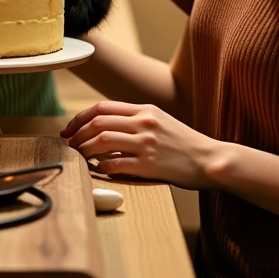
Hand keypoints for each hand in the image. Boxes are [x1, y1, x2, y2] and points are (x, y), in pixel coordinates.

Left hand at [60, 100, 223, 189]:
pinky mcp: (150, 165)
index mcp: (144, 110)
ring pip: (103, 139)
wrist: (210, 159)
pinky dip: (102, 166)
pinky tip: (98, 170)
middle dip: (77, 133)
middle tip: (69, 144)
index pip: (103, 107)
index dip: (81, 117)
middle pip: (99, 121)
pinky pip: (117, 163)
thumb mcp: (160, 122)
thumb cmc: (184, 143)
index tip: (70, 129)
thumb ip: (136, 120)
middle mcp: (144, 123)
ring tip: (78, 156)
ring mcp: (147, 143)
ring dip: (85, 148)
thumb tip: (106, 128)